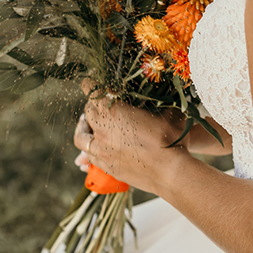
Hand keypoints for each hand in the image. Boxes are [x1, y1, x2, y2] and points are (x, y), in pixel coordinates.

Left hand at [72, 79, 188, 198]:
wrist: (171, 172)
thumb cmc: (171, 139)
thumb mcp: (168, 112)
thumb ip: (160, 100)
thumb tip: (164, 89)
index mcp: (114, 111)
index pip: (91, 91)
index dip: (90, 83)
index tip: (91, 81)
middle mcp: (102, 129)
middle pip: (87, 112)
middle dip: (91, 106)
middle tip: (99, 104)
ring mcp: (101, 150)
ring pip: (81, 137)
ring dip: (84, 129)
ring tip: (90, 127)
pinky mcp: (106, 167)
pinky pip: (88, 157)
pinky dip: (89, 151)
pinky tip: (98, 148)